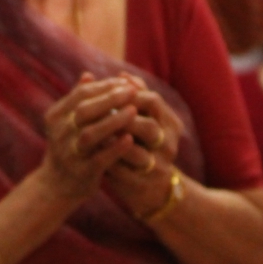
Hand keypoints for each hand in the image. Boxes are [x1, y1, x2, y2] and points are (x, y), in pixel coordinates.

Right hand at [41, 74, 142, 200]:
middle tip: (133, 92)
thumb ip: (76, 100)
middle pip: (85, 111)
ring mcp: (69, 153)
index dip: (103, 87)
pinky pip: (100, 158)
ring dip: (114, 121)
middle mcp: (59, 133)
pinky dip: (116, 148)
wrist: (57, 186)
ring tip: (134, 111)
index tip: (124, 82)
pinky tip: (130, 138)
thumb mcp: (67, 123)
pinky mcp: (81, 172)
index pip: (81, 95)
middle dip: (110, 99)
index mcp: (56, 116)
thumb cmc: (68, 146)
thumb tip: (88, 74)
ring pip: (91, 134)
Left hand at [102, 80, 184, 215]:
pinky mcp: (143, 185)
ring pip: (136, 151)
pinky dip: (107, 160)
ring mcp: (157, 167)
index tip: (106, 88)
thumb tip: (122, 74)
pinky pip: (123, 172)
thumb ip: (134, 99)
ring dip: (112, 140)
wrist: (152, 189)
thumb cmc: (143, 146)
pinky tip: (92, 150)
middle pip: (148, 125)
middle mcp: (168, 145)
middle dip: (120, 116)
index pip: (152, 101)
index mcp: (171, 125)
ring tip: (91, 128)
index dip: (129, 93)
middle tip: (96, 107)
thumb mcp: (143, 121)